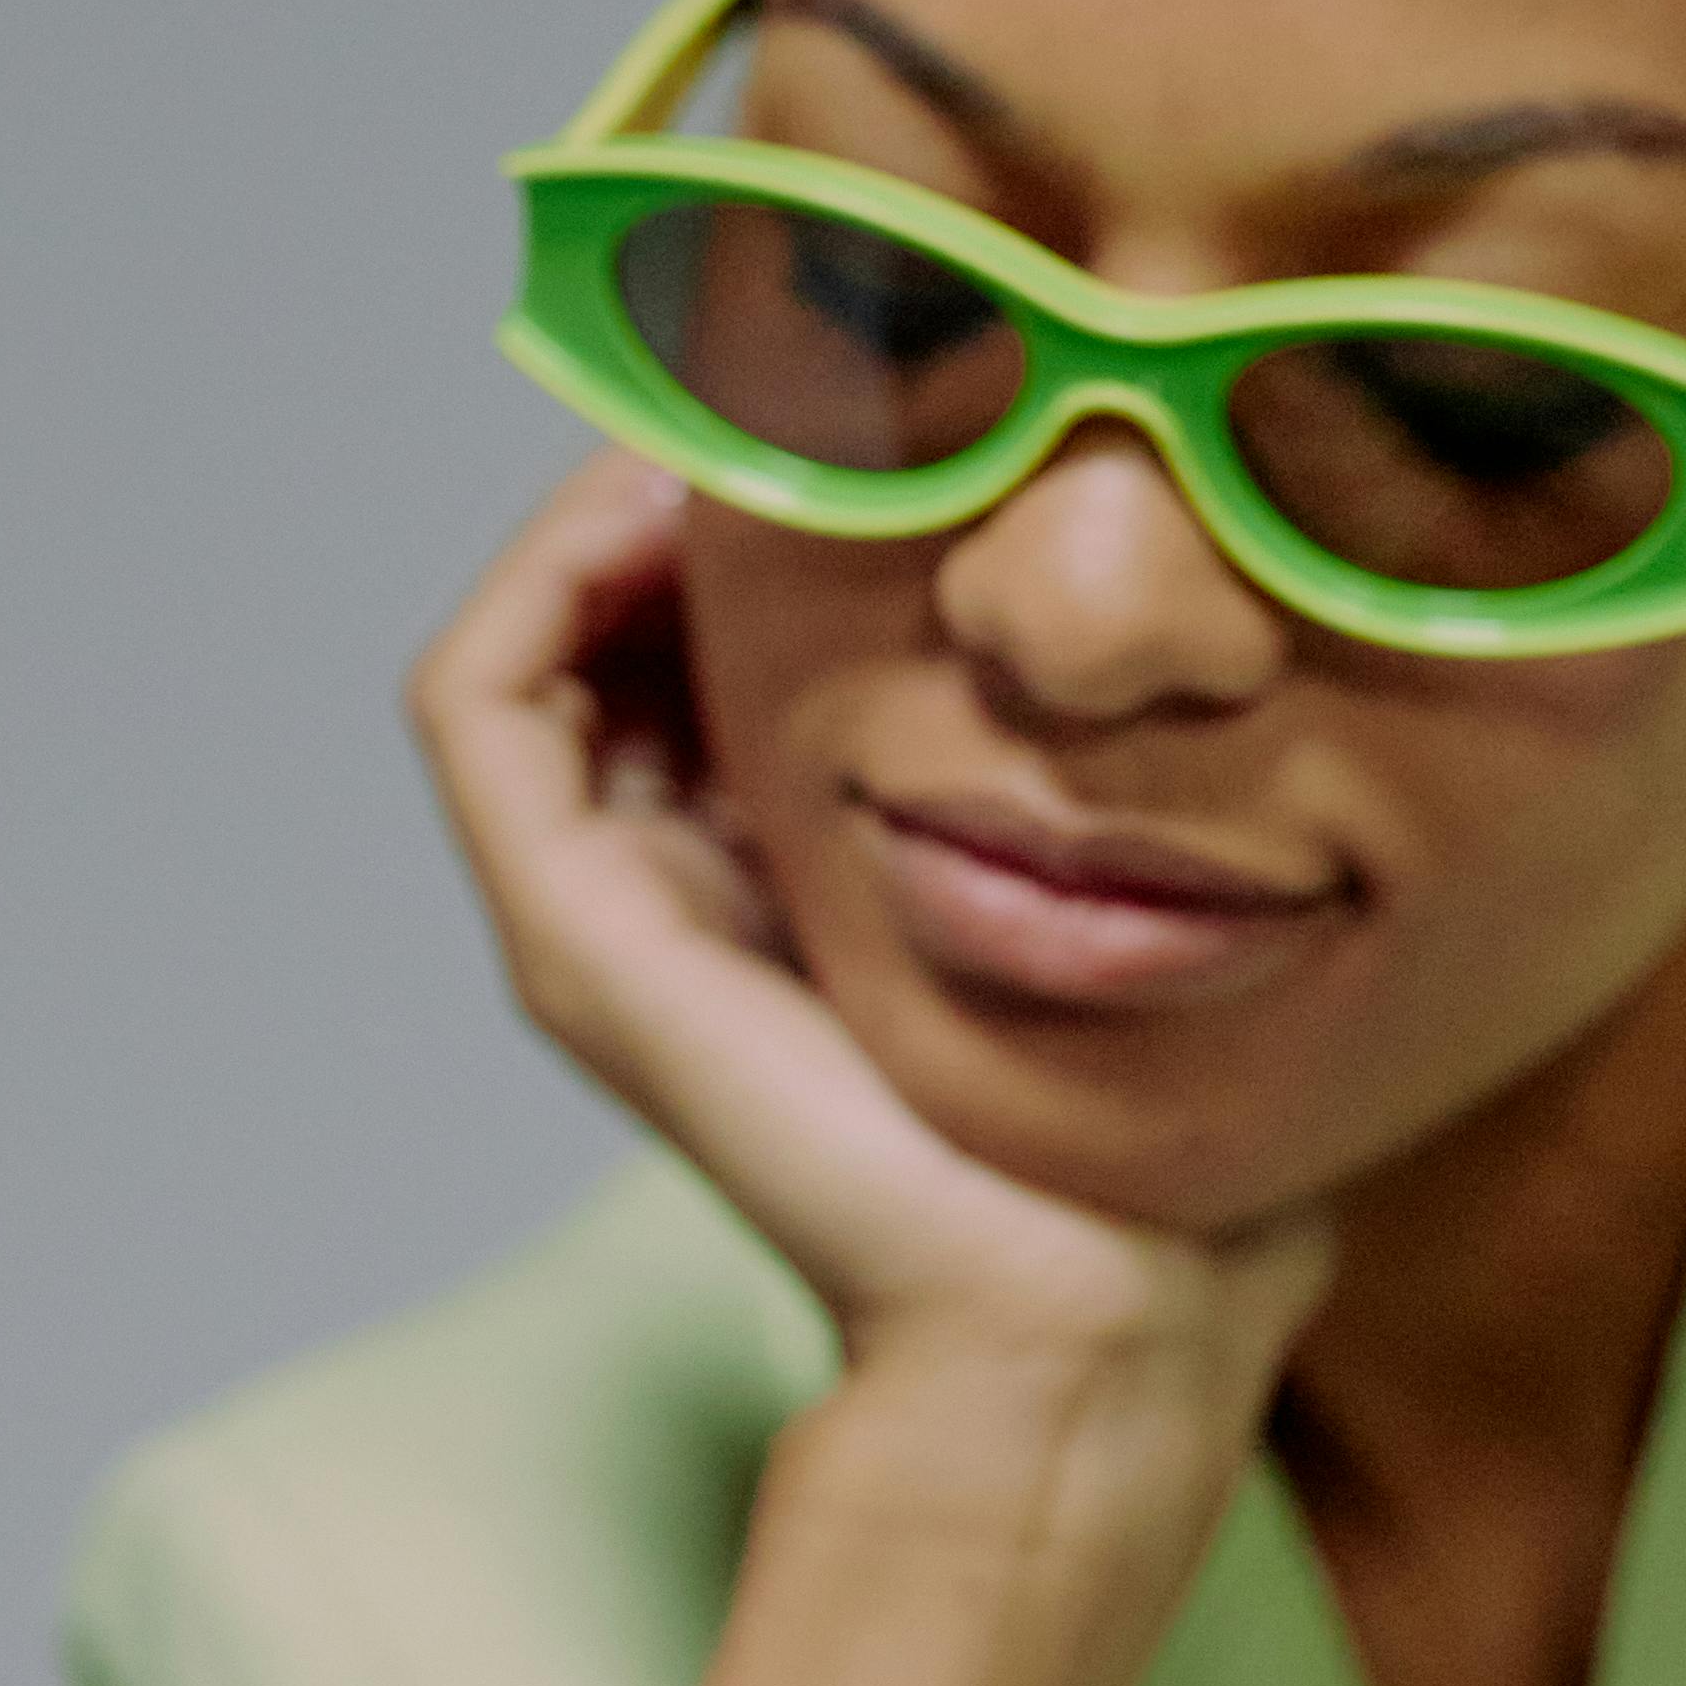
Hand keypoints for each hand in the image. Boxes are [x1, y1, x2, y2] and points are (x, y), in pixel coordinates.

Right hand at [407, 456, 1333, 1441]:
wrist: (1094, 1318)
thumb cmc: (1153, 1144)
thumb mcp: (1136, 887)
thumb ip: (1125, 773)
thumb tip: (1205, 607)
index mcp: (783, 881)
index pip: (707, 644)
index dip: (760, 506)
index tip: (883, 399)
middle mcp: (670, 892)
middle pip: (610, 624)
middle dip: (686, 476)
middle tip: (801, 366)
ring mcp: (601, 918)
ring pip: (531, 637)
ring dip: (608, 501)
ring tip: (734, 407)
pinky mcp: (573, 939)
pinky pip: (480, 697)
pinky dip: (548, 574)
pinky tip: (675, 494)